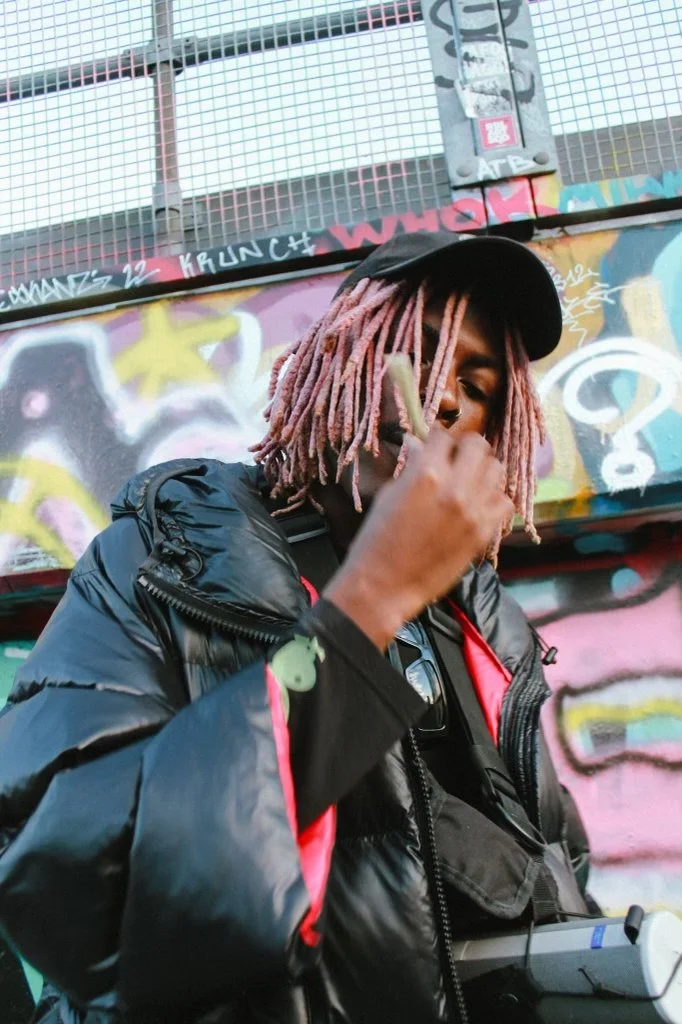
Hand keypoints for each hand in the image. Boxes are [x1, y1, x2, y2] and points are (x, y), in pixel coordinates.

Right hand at [324, 427, 512, 649]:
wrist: (384, 586)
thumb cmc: (376, 540)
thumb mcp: (388, 495)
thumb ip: (412, 469)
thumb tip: (422, 447)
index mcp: (425, 473)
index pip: (443, 436)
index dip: (437, 439)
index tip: (435, 445)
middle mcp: (455, 486)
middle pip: (478, 445)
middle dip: (466, 448)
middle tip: (456, 458)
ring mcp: (474, 510)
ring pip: (496, 469)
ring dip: (482, 470)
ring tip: (470, 480)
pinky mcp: (484, 533)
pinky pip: (505, 502)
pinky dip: (494, 499)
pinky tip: (479, 504)